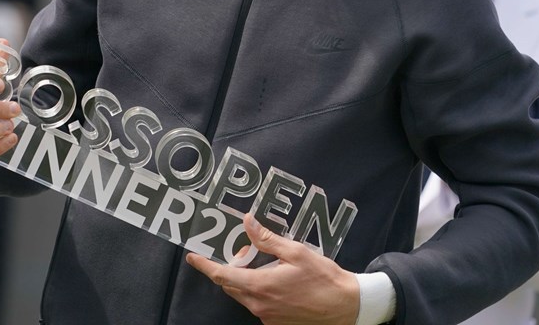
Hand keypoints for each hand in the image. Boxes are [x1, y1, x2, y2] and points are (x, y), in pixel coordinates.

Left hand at [186, 214, 359, 324]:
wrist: (346, 307)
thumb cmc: (323, 278)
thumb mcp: (295, 251)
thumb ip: (266, 239)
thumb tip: (247, 223)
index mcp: (260, 286)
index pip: (222, 276)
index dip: (204, 266)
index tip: (192, 257)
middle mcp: (259, 305)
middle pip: (231, 286)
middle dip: (231, 268)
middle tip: (244, 252)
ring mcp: (267, 317)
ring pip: (245, 296)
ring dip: (246, 280)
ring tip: (265, 265)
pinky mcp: (276, 323)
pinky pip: (258, 305)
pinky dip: (260, 291)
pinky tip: (278, 281)